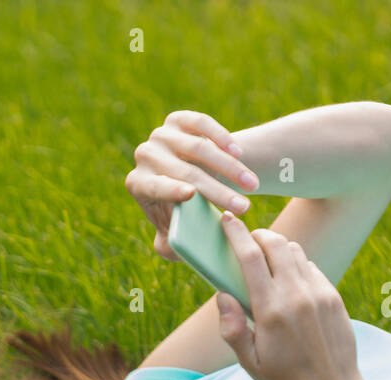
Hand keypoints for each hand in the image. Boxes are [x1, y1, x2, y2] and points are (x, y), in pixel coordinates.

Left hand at [124, 110, 259, 260]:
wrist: (187, 177)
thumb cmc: (178, 210)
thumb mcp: (171, 232)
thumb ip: (169, 246)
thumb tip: (174, 249)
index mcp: (137, 184)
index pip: (154, 187)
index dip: (171, 190)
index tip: (191, 195)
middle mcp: (145, 156)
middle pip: (184, 172)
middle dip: (217, 191)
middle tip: (243, 208)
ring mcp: (161, 134)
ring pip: (198, 148)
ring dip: (230, 169)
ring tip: (253, 186)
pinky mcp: (178, 119)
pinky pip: (202, 124)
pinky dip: (221, 137)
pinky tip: (238, 154)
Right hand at [215, 212, 363, 379]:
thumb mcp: (249, 363)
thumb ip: (232, 328)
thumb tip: (222, 295)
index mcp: (271, 310)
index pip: (251, 257)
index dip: (236, 234)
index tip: (227, 221)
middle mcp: (296, 295)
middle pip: (276, 243)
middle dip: (259, 234)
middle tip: (248, 239)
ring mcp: (319, 293)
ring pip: (296, 252)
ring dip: (278, 248)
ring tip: (266, 259)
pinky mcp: (333, 297)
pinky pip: (311, 267)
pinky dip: (296, 264)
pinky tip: (288, 280)